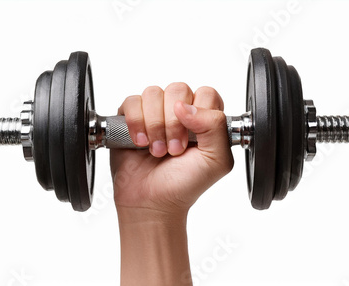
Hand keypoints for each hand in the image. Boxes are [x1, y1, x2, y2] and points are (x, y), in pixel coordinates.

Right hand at [110, 82, 233, 215]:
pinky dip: (135, 123)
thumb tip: (186, 106)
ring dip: (154, 125)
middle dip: (172, 123)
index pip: (205, 93)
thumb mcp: (217, 161)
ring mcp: (155, 113)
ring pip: (153, 93)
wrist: (152, 203)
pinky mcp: (131, 117)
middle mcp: (181, 112)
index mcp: (206, 118)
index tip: (190, 138)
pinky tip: (139, 143)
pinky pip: (131, 102)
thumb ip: (216, 127)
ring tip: (156, 150)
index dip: (197, 113)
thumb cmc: (185, 184)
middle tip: (173, 149)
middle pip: (177, 89)